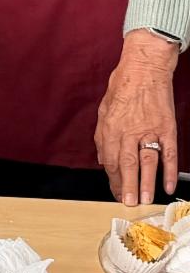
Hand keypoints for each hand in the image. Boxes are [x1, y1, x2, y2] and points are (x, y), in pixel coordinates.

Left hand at [95, 30, 179, 205]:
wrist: (145, 69)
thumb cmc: (122, 87)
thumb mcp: (103, 110)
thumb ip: (103, 136)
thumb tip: (103, 158)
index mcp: (110, 127)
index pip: (110, 159)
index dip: (112, 178)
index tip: (114, 191)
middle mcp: (129, 131)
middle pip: (126, 164)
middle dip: (126, 186)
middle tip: (127, 203)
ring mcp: (149, 130)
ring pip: (147, 162)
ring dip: (145, 183)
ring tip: (144, 199)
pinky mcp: (167, 128)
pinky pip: (168, 153)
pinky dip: (169, 171)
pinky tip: (168, 185)